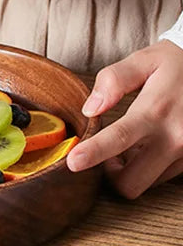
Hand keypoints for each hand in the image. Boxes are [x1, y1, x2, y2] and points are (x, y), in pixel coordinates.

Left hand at [66, 40, 182, 197]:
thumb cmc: (175, 64)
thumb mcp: (144, 61)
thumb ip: (113, 81)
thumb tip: (90, 108)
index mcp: (155, 111)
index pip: (118, 138)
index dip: (93, 153)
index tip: (72, 163)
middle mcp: (174, 138)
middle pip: (130, 182)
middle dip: (110, 175)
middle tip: (106, 154)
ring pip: (146, 184)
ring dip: (132, 170)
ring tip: (133, 144)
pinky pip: (163, 177)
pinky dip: (150, 167)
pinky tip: (150, 147)